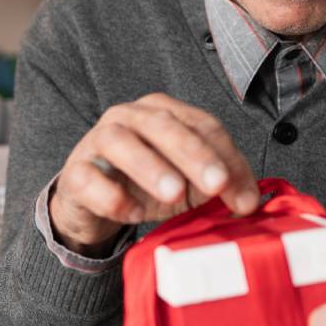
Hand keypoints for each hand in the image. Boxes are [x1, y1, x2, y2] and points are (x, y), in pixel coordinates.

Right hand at [48, 93, 258, 255]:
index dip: (226, 158)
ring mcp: (97, 142)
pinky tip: (132, 213)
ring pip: (119, 142)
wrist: (94, 204)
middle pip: (162, 124)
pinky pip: (88, 178)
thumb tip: (250, 202)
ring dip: (149, 166)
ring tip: (173, 194)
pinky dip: (110, 195)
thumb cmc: (145, 186)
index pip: (201, 126)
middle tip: (216, 184)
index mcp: (164, 112)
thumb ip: (222, 186)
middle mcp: (128, 117)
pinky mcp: (75, 172)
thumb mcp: (191, 184)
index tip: (244, 197)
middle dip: (193, 154)